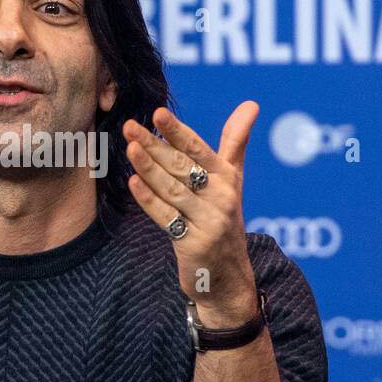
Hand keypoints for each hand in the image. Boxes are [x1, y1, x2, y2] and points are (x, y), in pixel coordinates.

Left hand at [124, 102, 260, 326]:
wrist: (228, 277)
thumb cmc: (224, 220)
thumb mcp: (233, 180)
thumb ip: (236, 142)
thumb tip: (251, 103)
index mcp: (228, 179)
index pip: (199, 150)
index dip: (178, 132)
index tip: (157, 113)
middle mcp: (221, 198)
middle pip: (182, 167)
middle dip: (155, 145)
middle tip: (130, 126)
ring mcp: (209, 222)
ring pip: (173, 190)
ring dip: (150, 169)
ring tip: (130, 148)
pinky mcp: (194, 244)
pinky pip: (168, 218)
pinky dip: (150, 200)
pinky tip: (133, 183)